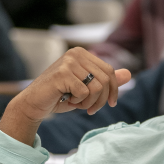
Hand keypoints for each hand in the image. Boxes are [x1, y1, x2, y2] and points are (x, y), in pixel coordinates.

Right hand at [0, 47, 130, 144]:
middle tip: (90, 109)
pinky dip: (78, 102)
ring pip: (97, 87)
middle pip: (106, 79)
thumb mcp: (87, 89)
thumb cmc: (60, 96)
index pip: (110, 71)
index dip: (114, 90)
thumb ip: (106, 81)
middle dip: (101, 99)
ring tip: (77, 104)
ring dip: (89, 102)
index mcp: (82, 54)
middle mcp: (75, 54)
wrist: (34, 104)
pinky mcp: (62, 74)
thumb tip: (129, 74)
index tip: (110, 104)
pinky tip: (67, 101)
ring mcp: (68, 62)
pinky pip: (84, 92)